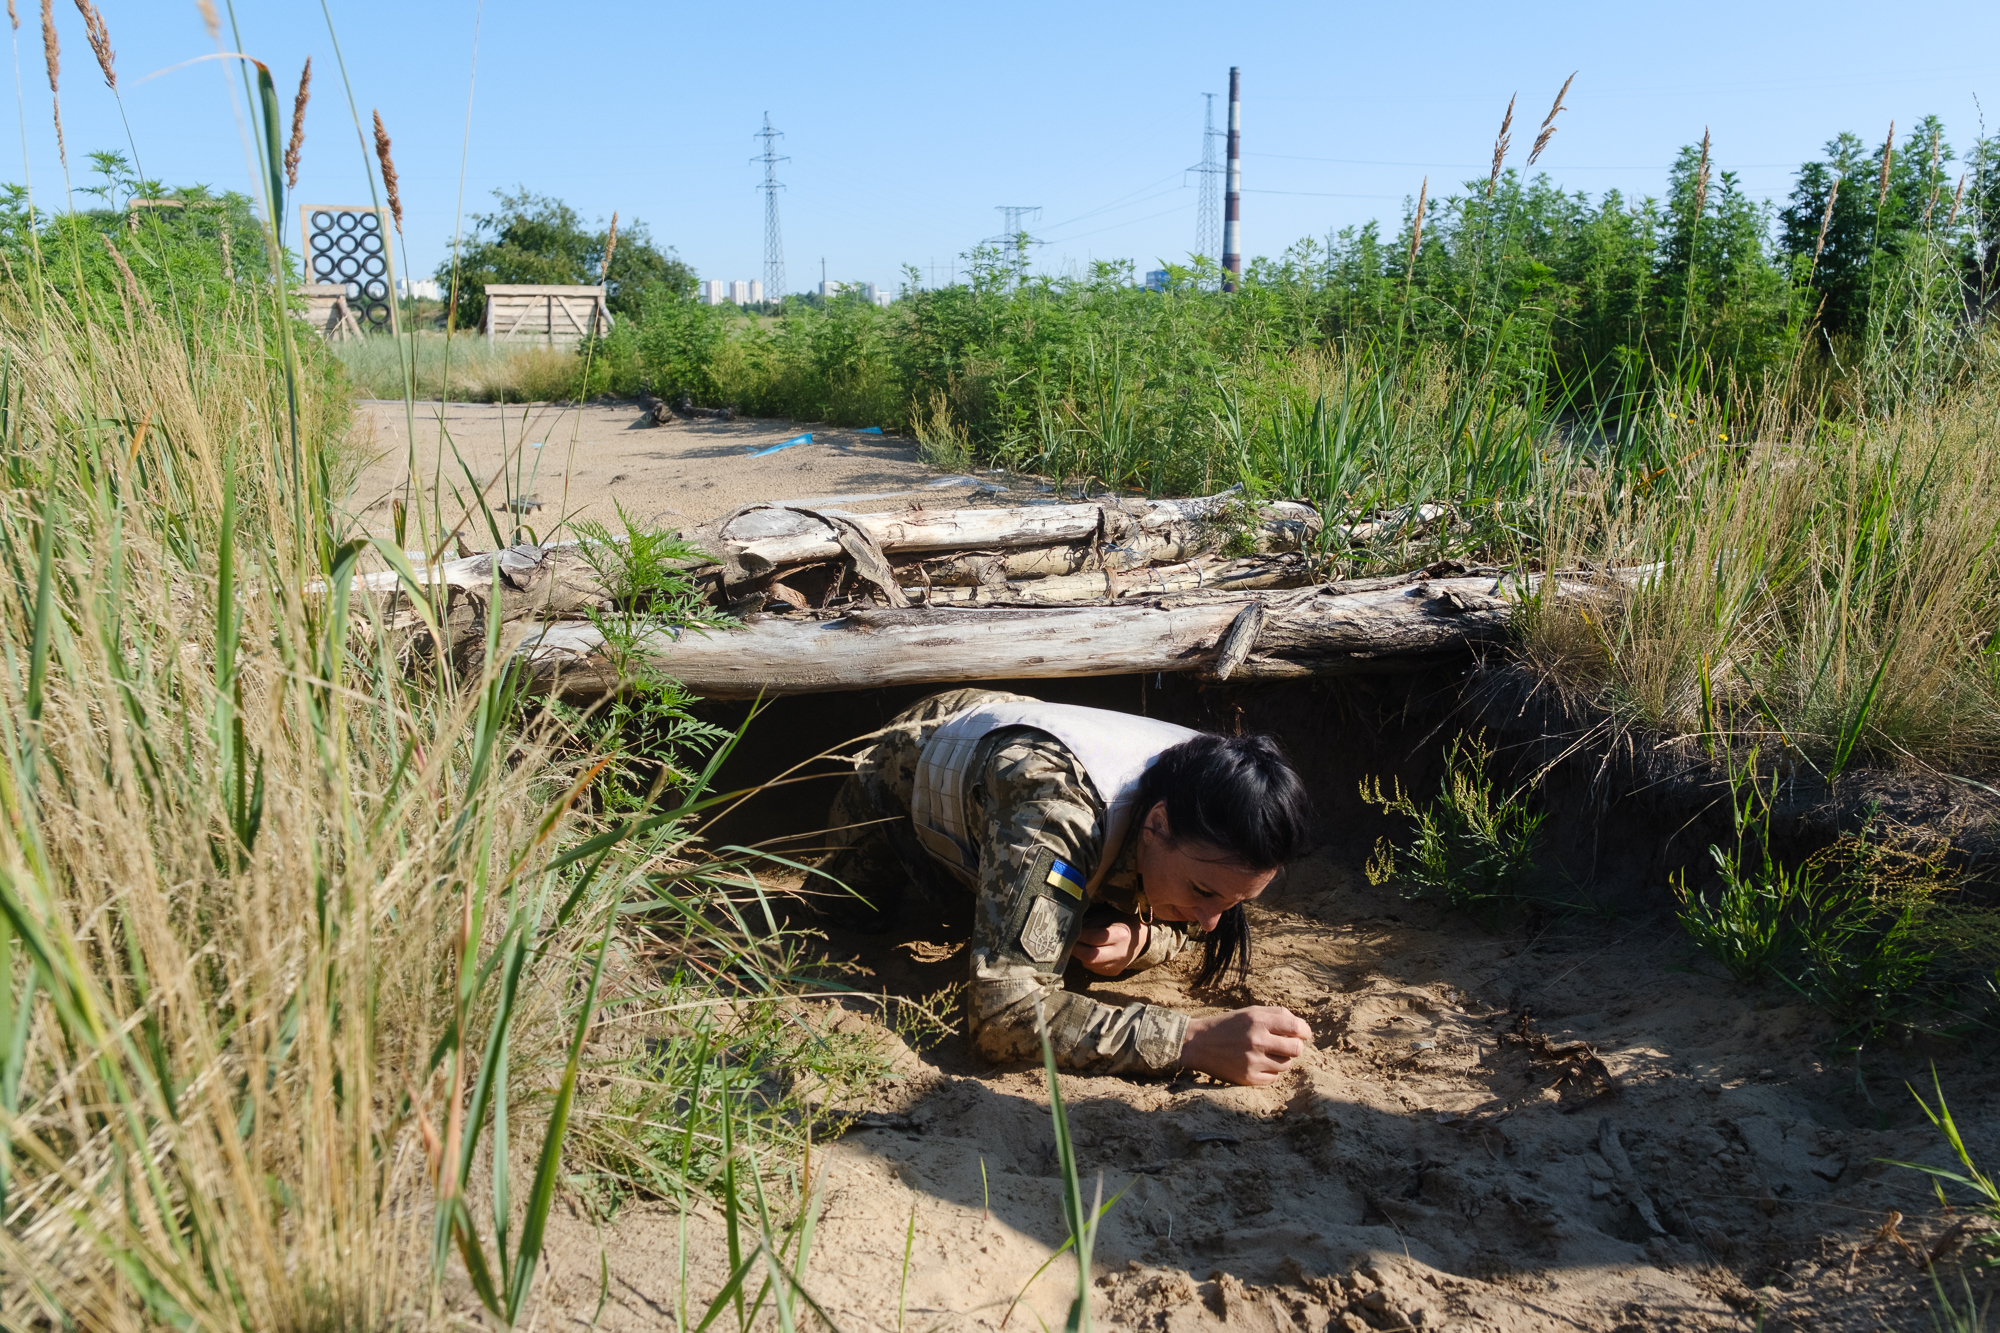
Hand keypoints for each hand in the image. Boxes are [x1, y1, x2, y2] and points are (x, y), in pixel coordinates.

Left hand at [1070, 918, 1146, 975]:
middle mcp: (1120, 953)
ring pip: (1090, 964)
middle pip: (1090, 956)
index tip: (1069, 930)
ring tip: (1078, 945)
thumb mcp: (1108, 917)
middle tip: (1066, 941)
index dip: (1079, 935)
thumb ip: (1091, 925)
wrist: (1140, 939)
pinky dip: (1087, 961)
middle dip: (1075, 949)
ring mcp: (1117, 965)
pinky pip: (1094, 969)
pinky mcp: (1113, 972)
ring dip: (1080, 955)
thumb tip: (1072, 930)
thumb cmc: (1121, 924)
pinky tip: (1088, 951)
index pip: (1094, 938)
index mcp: (1120, 935)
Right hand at [1179, 1006, 1310, 1084]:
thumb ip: (1277, 1015)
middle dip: (1295, 1047)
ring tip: (1267, 1054)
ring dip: (1281, 1060)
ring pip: (1286, 1065)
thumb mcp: (1250, 1012)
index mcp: (1258, 1020)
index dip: (1304, 1031)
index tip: (1302, 1034)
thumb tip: (1302, 1027)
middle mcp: (1257, 1040)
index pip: (1297, 1027)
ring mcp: (1252, 1061)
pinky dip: (1270, 1072)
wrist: (1198, 1044)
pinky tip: (1258, 1064)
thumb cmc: (1228, 1026)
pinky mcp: (1248, 1078)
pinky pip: (1274, 1078)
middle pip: (1296, 1049)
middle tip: (1285, 1045)